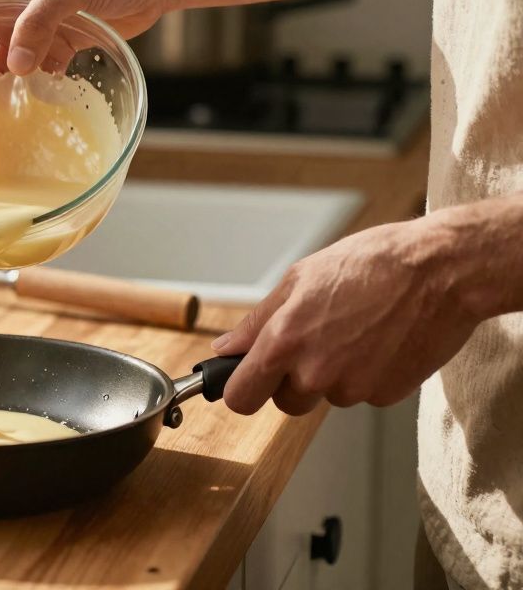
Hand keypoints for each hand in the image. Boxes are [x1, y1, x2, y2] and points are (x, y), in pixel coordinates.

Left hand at [213, 216, 482, 415]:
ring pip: (327, 396)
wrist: (440, 270)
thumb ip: (257, 321)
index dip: (242, 390)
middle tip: (317, 340)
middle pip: (286, 403)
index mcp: (284, 341)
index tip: (247, 382)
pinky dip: (368, 375)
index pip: (241, 397)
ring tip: (356, 330)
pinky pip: (363, 394)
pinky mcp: (387, 395)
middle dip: (293, 380)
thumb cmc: (371, 263)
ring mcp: (353, 387)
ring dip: (334, 375)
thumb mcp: (300, 278)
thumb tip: (226, 348)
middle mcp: (315, 372)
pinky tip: (381, 340)